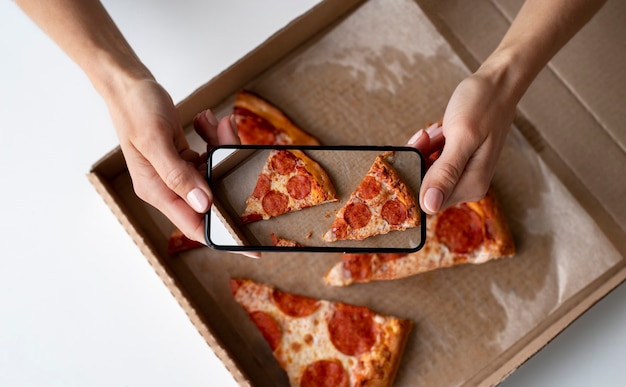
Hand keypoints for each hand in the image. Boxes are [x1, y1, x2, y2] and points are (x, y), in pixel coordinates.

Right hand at [106, 77, 238, 242]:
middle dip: (230, 177)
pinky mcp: (182, 158)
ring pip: (214, 174)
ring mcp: (175, 173)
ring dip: (223, 150)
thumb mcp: (155, 139)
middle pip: (211, 197)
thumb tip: (202, 204)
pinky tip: (210, 122)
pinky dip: (215, 141)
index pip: (195, 226)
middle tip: (239, 148)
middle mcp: (167, 187)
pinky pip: (209, 157)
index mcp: (156, 190)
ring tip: (222, 126)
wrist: (127, 83)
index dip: (224, 237)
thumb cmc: (135, 108)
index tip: (251, 247)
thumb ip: (177, 174)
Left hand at [408, 65, 517, 213]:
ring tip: (437, 130)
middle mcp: (468, 185)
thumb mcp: (461, 137)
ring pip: (426, 172)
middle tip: (425, 136)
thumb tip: (428, 206)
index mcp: (471, 186)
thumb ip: (445, 172)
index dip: (415, 180)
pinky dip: (429, 146)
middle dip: (419, 161)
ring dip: (424, 150)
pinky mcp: (458, 162)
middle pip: (425, 187)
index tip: (416, 153)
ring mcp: (463, 174)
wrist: (496, 84)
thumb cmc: (483, 106)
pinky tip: (439, 131)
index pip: (428, 202)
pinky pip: (432, 161)